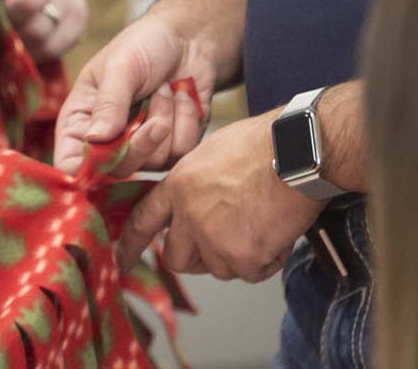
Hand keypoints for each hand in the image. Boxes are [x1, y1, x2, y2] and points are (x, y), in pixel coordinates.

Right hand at [54, 10, 215, 173]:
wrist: (187, 38)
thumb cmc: (144, 45)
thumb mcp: (120, 66)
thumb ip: (108, 103)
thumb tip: (95, 140)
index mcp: (81, 121)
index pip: (71, 163)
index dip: (84, 169)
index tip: (108, 154)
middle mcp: (109, 140)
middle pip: (117, 170)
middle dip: (141, 141)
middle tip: (156, 108)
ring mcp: (142, 147)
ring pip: (153, 162)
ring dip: (166, 120)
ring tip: (165, 90)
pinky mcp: (172, 147)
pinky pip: (181, 154)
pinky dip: (186, 123)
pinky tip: (182, 98)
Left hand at [117, 110, 320, 280]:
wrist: (297, 152)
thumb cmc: (263, 144)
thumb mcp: (212, 152)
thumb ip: (196, 184)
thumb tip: (198, 203)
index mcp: (179, 186)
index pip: (143, 221)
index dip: (129, 245)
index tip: (121, 261)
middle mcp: (190, 215)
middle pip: (178, 258)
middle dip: (198, 256)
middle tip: (225, 242)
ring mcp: (214, 239)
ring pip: (219, 268)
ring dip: (239, 256)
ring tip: (261, 223)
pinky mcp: (243, 257)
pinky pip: (252, 272)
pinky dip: (267, 260)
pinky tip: (276, 232)